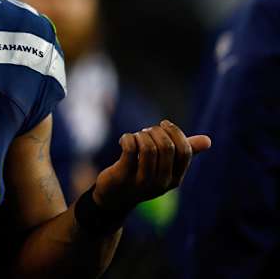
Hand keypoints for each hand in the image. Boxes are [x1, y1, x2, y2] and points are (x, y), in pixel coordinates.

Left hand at [92, 120, 210, 210]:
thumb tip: (208, 141)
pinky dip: (128, 138)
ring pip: (148, 148)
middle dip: (156, 131)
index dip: (175, 132)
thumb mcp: (164, 167)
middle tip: (146, 131)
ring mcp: (142, 182)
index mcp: (175, 179)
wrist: (114, 197)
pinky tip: (124, 140)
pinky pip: (130, 149)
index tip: (163, 125)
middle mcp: (161, 183)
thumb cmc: (142, 175)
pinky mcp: (123, 176)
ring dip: (141, 135)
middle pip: (166, 147)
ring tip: (136, 136)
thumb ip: (184, 153)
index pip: (185, 152)